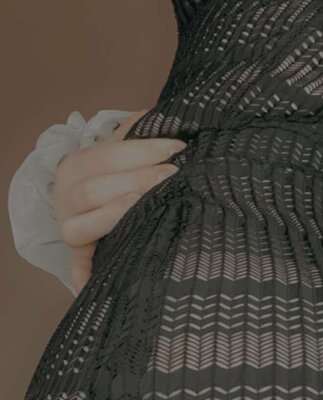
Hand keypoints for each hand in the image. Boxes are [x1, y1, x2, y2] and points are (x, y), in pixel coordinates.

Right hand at [52, 110, 185, 293]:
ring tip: (155, 204)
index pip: (108, 155)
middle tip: (175, 175)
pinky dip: (84, 276)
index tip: (177, 148)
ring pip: (84, 225)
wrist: (84, 200)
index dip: (143, 150)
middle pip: (96, 189)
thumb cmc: (115, 174)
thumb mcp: (122, 148)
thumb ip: (140, 132)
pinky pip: (79, 267)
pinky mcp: (78, 255)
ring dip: (119, 214)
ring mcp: (70, 227)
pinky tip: (97, 283)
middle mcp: (66, 197)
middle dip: (138, 181)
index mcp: (77, 166)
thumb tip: (171, 116)